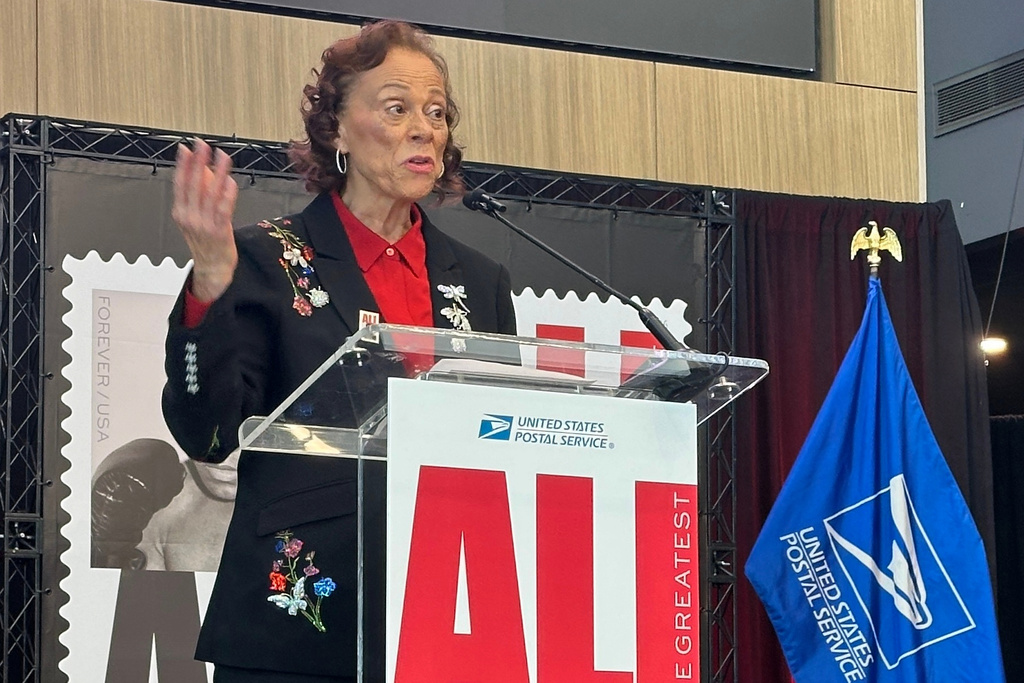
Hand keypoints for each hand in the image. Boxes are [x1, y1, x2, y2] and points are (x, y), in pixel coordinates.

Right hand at [171, 139, 238, 301]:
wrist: (212, 269)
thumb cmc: (205, 243)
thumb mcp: (193, 219)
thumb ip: (195, 198)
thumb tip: (200, 172)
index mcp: (180, 213)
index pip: (180, 183)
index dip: (183, 165)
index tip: (186, 149)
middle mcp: (190, 217)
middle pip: (193, 184)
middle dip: (197, 162)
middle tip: (202, 146)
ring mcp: (204, 225)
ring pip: (210, 193)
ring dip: (217, 172)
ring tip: (221, 157)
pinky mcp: (219, 231)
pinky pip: (223, 209)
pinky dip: (227, 194)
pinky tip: (230, 181)